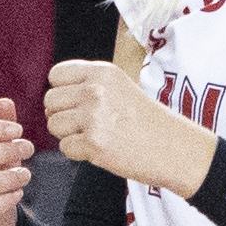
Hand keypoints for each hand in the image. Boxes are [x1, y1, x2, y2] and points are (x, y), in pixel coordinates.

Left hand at [44, 55, 219, 197]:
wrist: (175, 148)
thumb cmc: (148, 121)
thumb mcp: (120, 87)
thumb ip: (88, 86)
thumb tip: (51, 102)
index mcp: (102, 72)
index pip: (56, 75)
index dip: (61, 90)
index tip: (75, 102)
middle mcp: (95, 91)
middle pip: (50, 101)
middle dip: (62, 114)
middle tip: (86, 124)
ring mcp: (94, 118)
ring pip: (54, 125)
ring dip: (69, 134)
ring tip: (96, 135)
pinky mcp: (94, 144)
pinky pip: (65, 148)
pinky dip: (78, 153)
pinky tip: (100, 149)